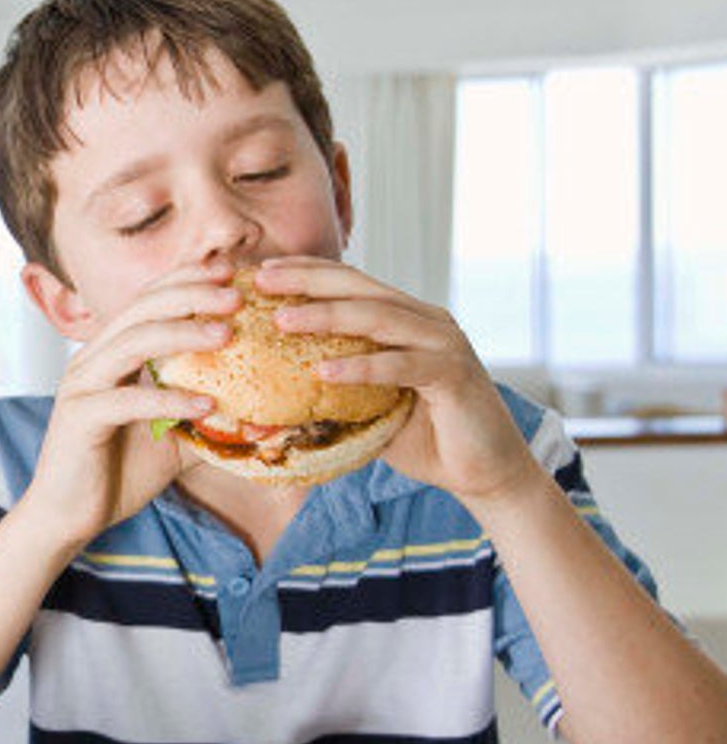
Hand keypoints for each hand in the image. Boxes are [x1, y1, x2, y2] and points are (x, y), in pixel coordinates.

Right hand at [20, 262, 241, 549]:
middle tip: (236, 293)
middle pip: (142, 309)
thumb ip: (207, 418)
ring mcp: (82, 385)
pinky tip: (207, 404)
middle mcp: (91, 359)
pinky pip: (128, 400)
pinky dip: (169, 399)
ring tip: (227, 334)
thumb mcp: (174, 438)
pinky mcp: (80, 418)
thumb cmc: (118, 472)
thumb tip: (266, 417)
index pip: (148, 300)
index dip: (187, 279)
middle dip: (191, 294)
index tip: (231, 271)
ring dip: (182, 333)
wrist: (68, 517)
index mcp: (109, 353)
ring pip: (132, 342)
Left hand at [255, 257, 542, 501]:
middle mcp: (426, 321)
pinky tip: (325, 372)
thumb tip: (273, 393)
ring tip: (282, 320)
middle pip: (360, 288)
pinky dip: (363, 367)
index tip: (260, 272)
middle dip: (307, 280)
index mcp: (405, 320)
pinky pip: (402, 365)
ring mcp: (443, 343)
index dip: (306, 272)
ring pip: (379, 317)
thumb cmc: (423, 438)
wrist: (484, 472)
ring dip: (327, 316)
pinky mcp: (454, 374)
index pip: (351, 283)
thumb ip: (334, 391)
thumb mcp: (369, 408)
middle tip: (261, 280)